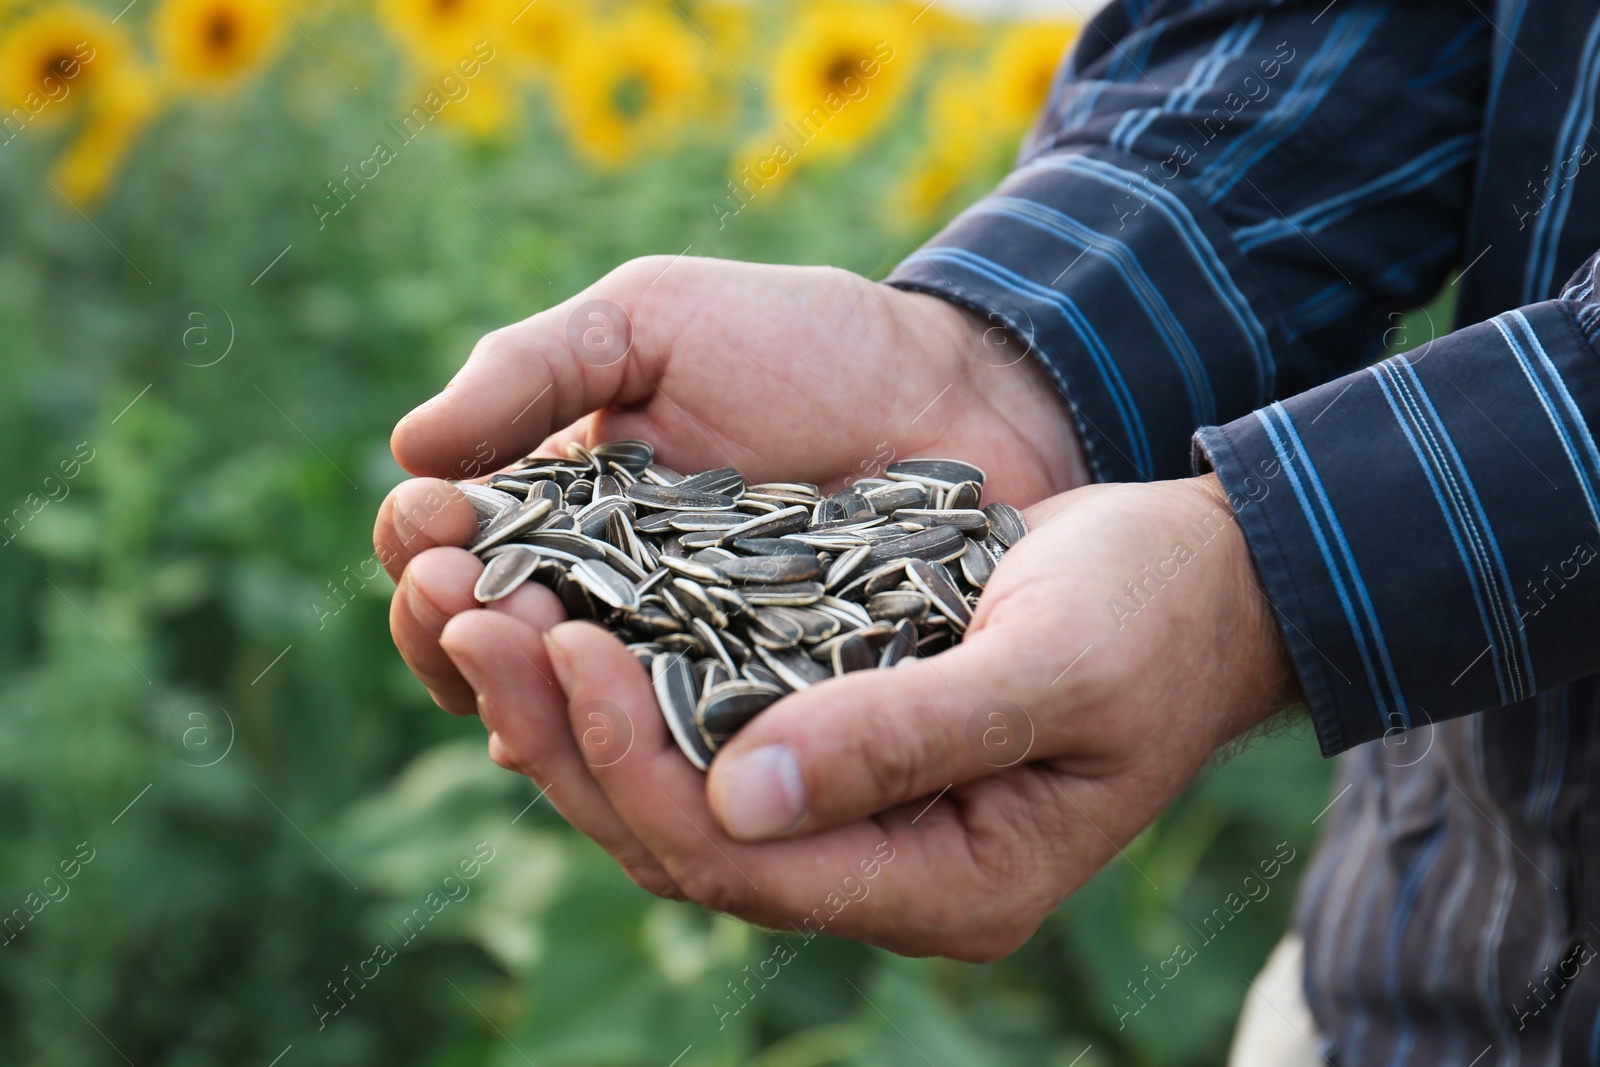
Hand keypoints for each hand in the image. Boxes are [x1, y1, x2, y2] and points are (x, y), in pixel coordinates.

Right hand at [376, 257, 1086, 716]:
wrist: (959, 391)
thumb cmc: (804, 342)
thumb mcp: (653, 320)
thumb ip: (536, 367)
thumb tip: (409, 446)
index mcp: (563, 517)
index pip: (453, 560)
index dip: (428, 554)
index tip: (436, 527)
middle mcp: (608, 607)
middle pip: (493, 654)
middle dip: (456, 627)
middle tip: (464, 596)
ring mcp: (685, 667)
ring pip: (575, 717)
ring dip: (528, 693)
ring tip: (528, 644)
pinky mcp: (764, 714)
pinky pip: (685, 749)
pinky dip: (642, 744)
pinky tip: (615, 728)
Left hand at [439, 472, 1301, 958]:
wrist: (1203, 582)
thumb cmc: (1149, 616)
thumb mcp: (1051, 667)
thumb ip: (907, 737)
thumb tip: (739, 793)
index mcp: (946, 883)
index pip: (746, 861)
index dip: (640, 762)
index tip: (567, 641)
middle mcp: (882, 871)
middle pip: (682, 837)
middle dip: (567, 735)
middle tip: (468, 619)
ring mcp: (854, 817)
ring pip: (674, 791)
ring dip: (571, 708)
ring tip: (479, 609)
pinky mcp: (833, 746)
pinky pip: (702, 736)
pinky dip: (628, 681)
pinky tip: (562, 611)